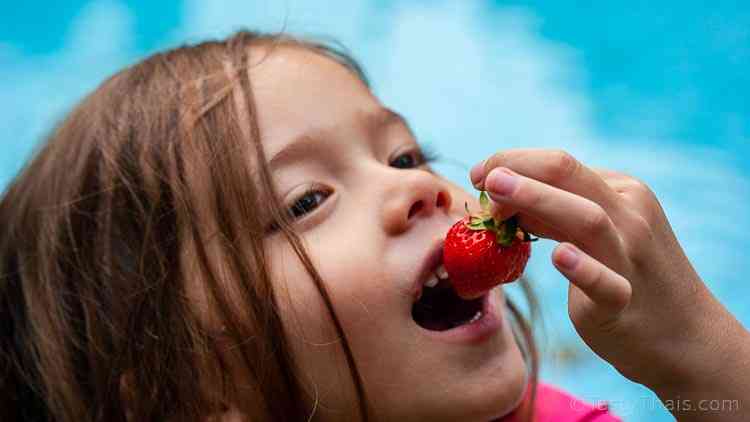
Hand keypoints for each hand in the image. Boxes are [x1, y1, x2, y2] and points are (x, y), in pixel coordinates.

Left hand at [470, 149, 749, 408]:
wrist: (683, 335)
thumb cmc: (626, 273)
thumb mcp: (594, 232)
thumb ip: (552, 212)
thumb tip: (499, 194)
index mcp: (621, 192)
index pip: (561, 164)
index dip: (514, 162)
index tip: (480, 174)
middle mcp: (630, 215)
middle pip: (570, 177)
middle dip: (520, 169)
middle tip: (481, 176)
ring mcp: (630, 257)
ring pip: (587, 219)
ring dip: (538, 201)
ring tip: (497, 198)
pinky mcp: (624, 302)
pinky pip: (607, 283)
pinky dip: (583, 269)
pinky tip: (559, 257)